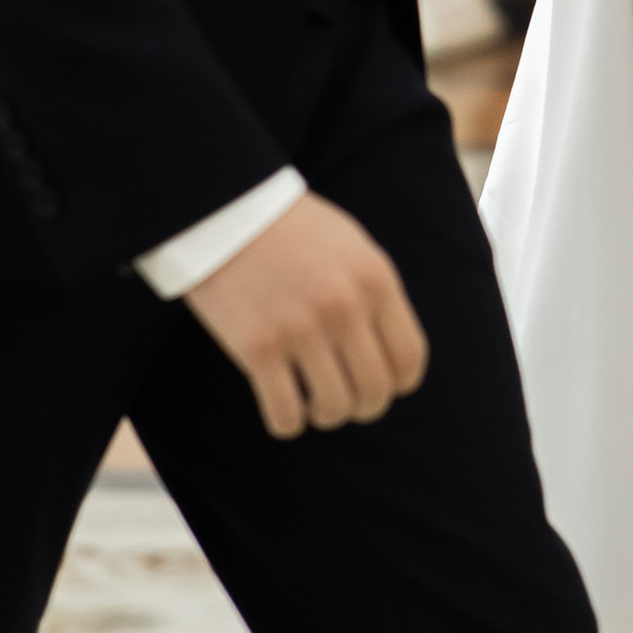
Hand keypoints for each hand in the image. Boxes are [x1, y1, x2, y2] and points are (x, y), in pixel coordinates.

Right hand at [185, 190, 427, 436]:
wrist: (224, 209)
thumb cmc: (290, 230)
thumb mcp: (351, 247)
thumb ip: (374, 294)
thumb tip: (391, 352)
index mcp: (375, 280)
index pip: (408, 359)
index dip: (398, 385)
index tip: (380, 386)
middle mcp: (345, 307)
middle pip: (375, 392)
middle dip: (362, 407)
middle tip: (342, 399)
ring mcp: (301, 329)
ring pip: (333, 409)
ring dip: (324, 414)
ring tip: (310, 402)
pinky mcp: (258, 348)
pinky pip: (285, 414)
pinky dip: (287, 423)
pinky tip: (282, 407)